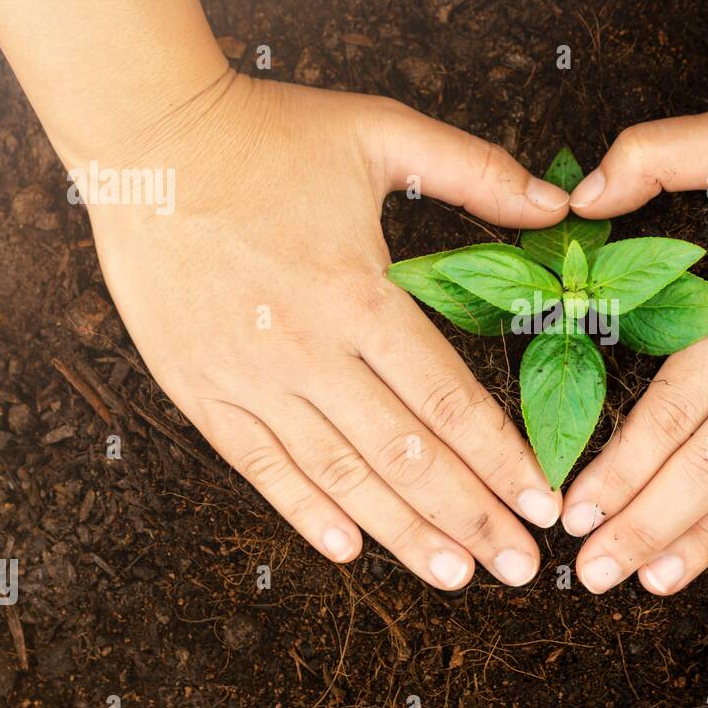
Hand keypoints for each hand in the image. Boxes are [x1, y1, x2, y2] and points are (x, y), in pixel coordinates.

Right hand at [82, 73, 570, 588]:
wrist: (147, 137)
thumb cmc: (270, 133)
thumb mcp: (383, 133)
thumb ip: (477, 173)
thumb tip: (561, 207)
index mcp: (359, 293)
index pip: (447, 400)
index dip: (502, 459)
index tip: (545, 503)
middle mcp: (308, 349)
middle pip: (404, 454)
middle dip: (470, 516)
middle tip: (519, 566)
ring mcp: (248, 376)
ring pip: (338, 473)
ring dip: (401, 531)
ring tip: (454, 574)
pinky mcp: (198, 387)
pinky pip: (257, 465)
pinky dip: (304, 510)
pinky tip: (348, 548)